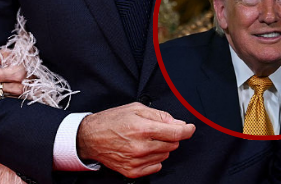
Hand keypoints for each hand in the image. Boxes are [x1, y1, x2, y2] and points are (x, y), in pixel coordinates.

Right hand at [76, 103, 195, 178]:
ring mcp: (137, 161)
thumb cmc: (111, 121)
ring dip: (160, 147)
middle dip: (169, 136)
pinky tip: (142, 151)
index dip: (187, 130)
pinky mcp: (133, 171)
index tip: (190, 128)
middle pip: (172, 145)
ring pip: (165, 156)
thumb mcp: (134, 109)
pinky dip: (154, 159)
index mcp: (143, 129)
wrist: (90, 137)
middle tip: (156, 130)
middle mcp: (141, 147)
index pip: (175, 133)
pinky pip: (156, 167)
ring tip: (145, 140)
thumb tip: (177, 122)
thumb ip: (158, 115)